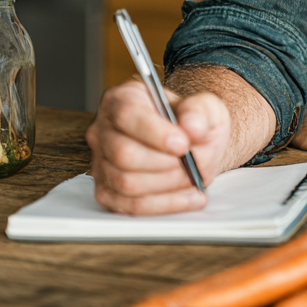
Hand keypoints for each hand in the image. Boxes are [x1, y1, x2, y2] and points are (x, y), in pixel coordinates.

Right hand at [87, 79, 230, 214]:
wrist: (194, 144)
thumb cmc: (193, 121)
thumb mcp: (205, 106)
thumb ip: (200, 111)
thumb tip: (192, 126)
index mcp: (122, 99)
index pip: (127, 115)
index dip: (155, 132)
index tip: (183, 144)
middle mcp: (104, 131)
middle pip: (123, 154)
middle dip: (165, 163)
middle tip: (193, 162)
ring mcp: (101, 163)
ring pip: (126, 183)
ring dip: (167, 184)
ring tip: (193, 177)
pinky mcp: (107, 192)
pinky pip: (130, 207)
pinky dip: (165, 204)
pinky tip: (190, 196)